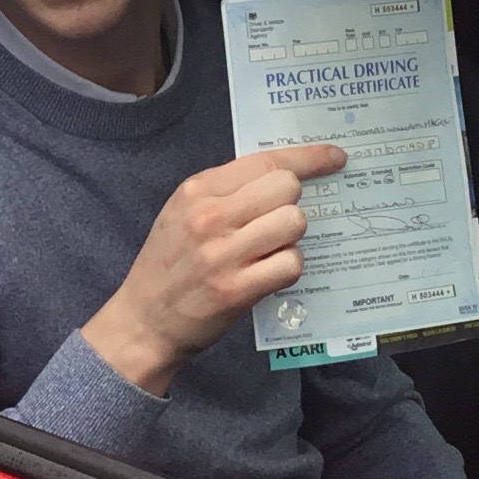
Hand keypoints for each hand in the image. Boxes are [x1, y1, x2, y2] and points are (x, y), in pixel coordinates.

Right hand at [80, 145, 347, 395]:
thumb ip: (225, 191)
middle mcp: (209, 216)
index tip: (334, 158)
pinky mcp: (237, 290)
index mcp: (196, 190)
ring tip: (268, 251)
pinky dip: (287, 269)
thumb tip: (284, 175)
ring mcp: (224, 254)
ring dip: (290, 238)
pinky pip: (290, 264)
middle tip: (274, 223)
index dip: (309, 158)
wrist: (143, 321)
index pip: (266, 161)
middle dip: (290, 204)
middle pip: (286, 188)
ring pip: (294, 223)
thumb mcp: (181, 212)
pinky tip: (268, 274)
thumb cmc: (168, 264)